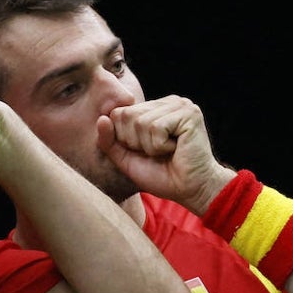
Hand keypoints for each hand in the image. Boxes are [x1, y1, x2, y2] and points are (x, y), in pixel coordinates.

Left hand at [97, 95, 235, 212]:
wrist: (190, 190)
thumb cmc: (161, 176)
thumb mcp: (126, 159)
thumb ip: (109, 141)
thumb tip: (102, 118)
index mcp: (153, 108)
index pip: (118, 113)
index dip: (124, 138)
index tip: (145, 151)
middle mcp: (167, 102)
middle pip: (127, 115)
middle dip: (135, 142)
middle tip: (157, 153)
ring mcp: (180, 105)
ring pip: (141, 122)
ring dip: (150, 146)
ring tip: (167, 151)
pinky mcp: (189, 114)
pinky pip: (156, 128)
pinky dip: (160, 146)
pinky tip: (175, 149)